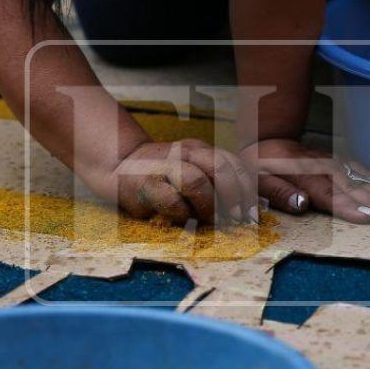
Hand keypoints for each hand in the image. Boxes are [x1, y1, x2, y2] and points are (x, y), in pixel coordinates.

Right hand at [111, 139, 259, 227]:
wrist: (119, 165)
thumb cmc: (163, 174)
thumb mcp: (191, 166)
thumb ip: (213, 178)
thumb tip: (243, 207)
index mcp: (199, 148)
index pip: (232, 162)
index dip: (246, 188)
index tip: (250, 209)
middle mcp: (184, 153)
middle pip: (220, 168)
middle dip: (233, 197)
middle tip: (236, 218)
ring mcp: (164, 167)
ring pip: (197, 182)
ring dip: (209, 206)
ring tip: (209, 219)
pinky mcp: (147, 185)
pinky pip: (172, 202)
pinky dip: (182, 215)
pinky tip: (182, 219)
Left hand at [239, 138, 369, 223]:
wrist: (266, 139)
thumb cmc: (261, 168)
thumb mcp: (260, 182)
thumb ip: (281, 194)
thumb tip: (302, 204)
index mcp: (303, 176)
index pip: (330, 195)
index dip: (351, 207)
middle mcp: (321, 168)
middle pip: (351, 187)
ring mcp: (331, 162)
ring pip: (359, 177)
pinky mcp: (336, 160)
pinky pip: (359, 169)